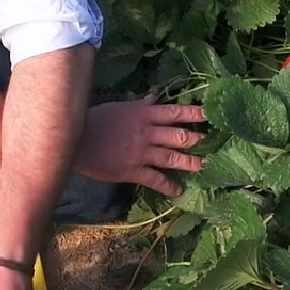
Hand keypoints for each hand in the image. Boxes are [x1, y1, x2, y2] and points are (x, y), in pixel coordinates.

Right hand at [76, 95, 206, 196]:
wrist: (76, 140)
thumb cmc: (95, 120)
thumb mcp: (119, 108)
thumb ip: (139, 105)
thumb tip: (154, 98)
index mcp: (144, 114)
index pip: (175, 112)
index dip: (194, 113)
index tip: (210, 114)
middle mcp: (147, 133)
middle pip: (179, 135)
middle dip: (198, 139)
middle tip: (213, 142)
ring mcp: (141, 153)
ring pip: (172, 158)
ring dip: (191, 162)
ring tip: (204, 165)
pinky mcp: (133, 170)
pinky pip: (155, 179)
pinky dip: (168, 186)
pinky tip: (178, 191)